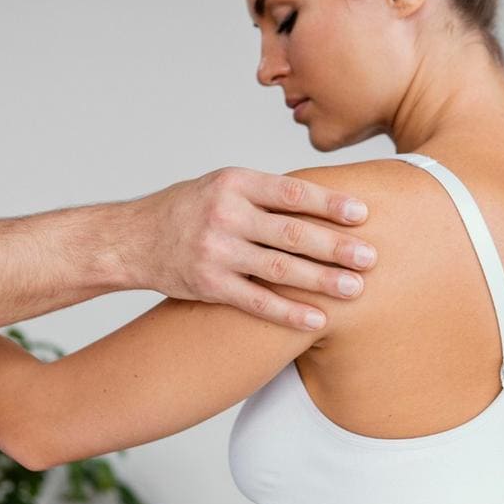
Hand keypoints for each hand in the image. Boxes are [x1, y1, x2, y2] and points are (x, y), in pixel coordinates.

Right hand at [123, 167, 376, 330]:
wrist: (132, 239)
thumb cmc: (187, 209)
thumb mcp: (222, 186)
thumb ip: (266, 194)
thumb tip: (326, 201)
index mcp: (234, 183)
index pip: (291, 192)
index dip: (329, 203)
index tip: (363, 214)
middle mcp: (225, 215)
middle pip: (291, 232)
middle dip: (335, 246)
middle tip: (371, 257)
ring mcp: (216, 251)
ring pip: (279, 268)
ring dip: (322, 280)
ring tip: (356, 288)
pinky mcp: (208, 284)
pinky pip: (256, 301)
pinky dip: (289, 312)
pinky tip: (317, 319)